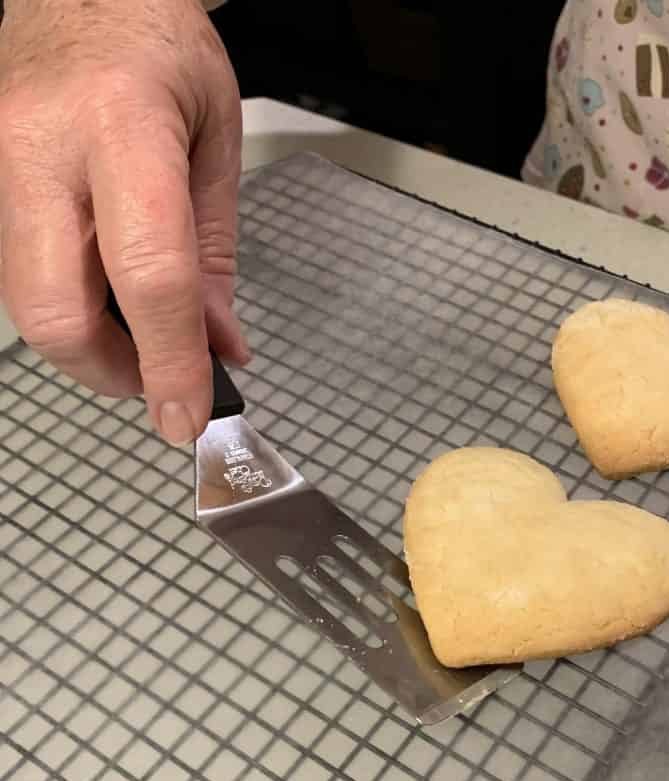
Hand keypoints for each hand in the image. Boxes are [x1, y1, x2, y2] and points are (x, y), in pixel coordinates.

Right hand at [0, 0, 249, 444]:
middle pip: (54, 309)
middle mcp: (39, 150)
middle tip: (163, 379)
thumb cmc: (163, 51)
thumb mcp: (216, 144)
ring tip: (146, 338)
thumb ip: (214, 254)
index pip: (147, 276)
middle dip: (112, 372)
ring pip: (27, 303)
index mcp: (120, 126)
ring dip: (91, 347)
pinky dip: (74, 311)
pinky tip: (113, 302)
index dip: (171, 362)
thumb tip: (221, 348)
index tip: (190, 417)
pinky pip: (22, 276)